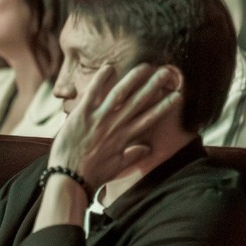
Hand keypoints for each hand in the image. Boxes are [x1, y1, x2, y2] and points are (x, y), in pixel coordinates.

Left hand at [50, 63, 181, 190]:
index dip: (164, 106)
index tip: (177, 96)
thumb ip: (134, 156)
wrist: (68, 178)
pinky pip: (92, 93)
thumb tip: (148, 149)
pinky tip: (109, 68)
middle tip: (165, 73)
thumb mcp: (117, 168)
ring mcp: (98, 119)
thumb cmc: (92, 174)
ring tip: (145, 67)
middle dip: (153, 86)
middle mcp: (115, 125)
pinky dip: (100, 80)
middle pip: (138, 102)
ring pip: (119, 94)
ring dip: (133, 79)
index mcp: (124, 138)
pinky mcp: (81, 115)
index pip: (150, 118)